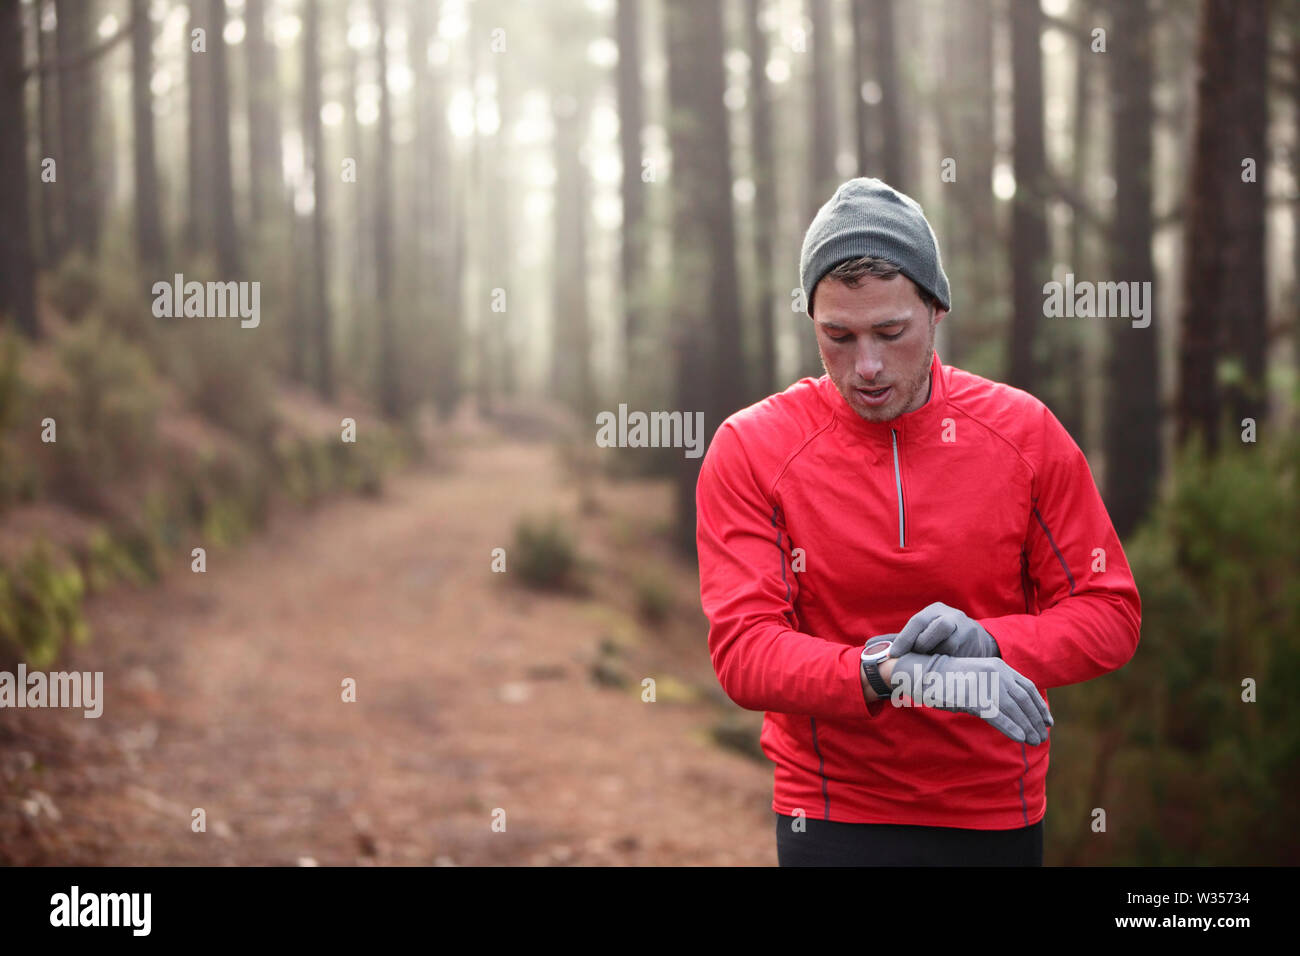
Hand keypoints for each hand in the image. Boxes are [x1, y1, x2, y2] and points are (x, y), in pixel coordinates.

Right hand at [888, 652, 1053, 744]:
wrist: (925, 672)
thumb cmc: (950, 678)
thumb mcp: (978, 677)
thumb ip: (996, 687)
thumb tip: (1015, 709)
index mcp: (998, 666)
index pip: (1027, 687)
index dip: (1039, 706)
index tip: (1047, 721)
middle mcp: (995, 672)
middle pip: (1023, 699)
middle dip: (1035, 720)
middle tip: (1042, 736)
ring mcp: (984, 684)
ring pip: (1014, 709)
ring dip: (1027, 727)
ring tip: (1035, 741)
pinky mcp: (973, 696)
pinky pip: (998, 715)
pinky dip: (1012, 728)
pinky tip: (1020, 738)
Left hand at [890, 602, 999, 658]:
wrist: (975, 638)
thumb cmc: (939, 635)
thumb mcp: (925, 629)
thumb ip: (905, 638)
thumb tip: (872, 647)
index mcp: (935, 609)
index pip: (918, 621)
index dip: (905, 639)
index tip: (894, 655)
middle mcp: (952, 615)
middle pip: (940, 627)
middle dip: (924, 644)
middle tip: (916, 655)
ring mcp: (966, 629)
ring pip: (950, 644)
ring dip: (936, 655)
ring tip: (929, 661)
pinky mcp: (976, 644)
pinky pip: (959, 656)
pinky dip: (946, 663)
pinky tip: (941, 666)